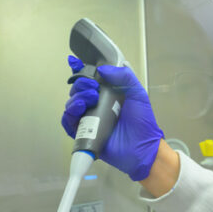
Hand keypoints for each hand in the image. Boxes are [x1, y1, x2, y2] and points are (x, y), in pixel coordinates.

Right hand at [61, 55, 164, 180]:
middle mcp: (95, 105)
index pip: (89, 80)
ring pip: (72, 105)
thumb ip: (125, 77)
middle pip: (78, 91)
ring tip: (89, 98)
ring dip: (76, 97)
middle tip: (92, 87)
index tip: (76, 63)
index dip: (80, 71)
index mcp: (107, 94)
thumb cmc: (143, 122)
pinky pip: (68, 123)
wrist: (143, 148)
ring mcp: (89, 120)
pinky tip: (79, 109)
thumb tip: (103, 69)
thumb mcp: (137, 94)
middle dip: (81, 84)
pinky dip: (69, 114)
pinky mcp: (83, 134)